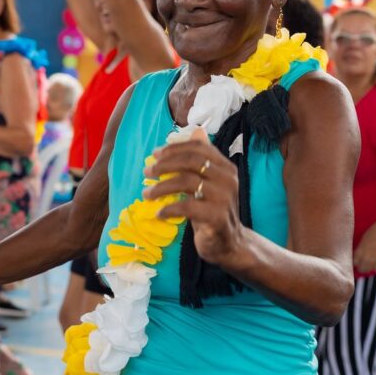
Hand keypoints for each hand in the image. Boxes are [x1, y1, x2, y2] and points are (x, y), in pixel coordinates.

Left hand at [144, 127, 244, 266]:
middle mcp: (228, 179)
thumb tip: (197, 131)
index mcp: (226, 167)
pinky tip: (159, 213)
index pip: (199, 148)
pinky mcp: (216, 217)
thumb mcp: (208, 183)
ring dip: (161, 187)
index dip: (174, 149)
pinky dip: (169, 209)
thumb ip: (202, 160)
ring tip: (146, 194)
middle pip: (191, 162)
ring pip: (186, 182)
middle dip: (165, 165)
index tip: (155, 155)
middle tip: (147, 172)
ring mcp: (224, 198)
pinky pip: (186, 207)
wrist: (229, 243)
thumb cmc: (213, 211)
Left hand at [353, 222, 375, 274]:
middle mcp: (366, 257)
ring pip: (368, 270)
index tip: (354, 262)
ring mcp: (374, 259)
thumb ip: (359, 249)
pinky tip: (373, 266)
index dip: (353, 263)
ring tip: (365, 267)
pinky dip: (374, 268)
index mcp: (359, 251)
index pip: (353, 263)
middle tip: (359, 266)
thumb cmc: (372, 232)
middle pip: (360, 268)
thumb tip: (357, 254)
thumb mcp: (362, 240)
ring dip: (366, 269)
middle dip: (359, 268)